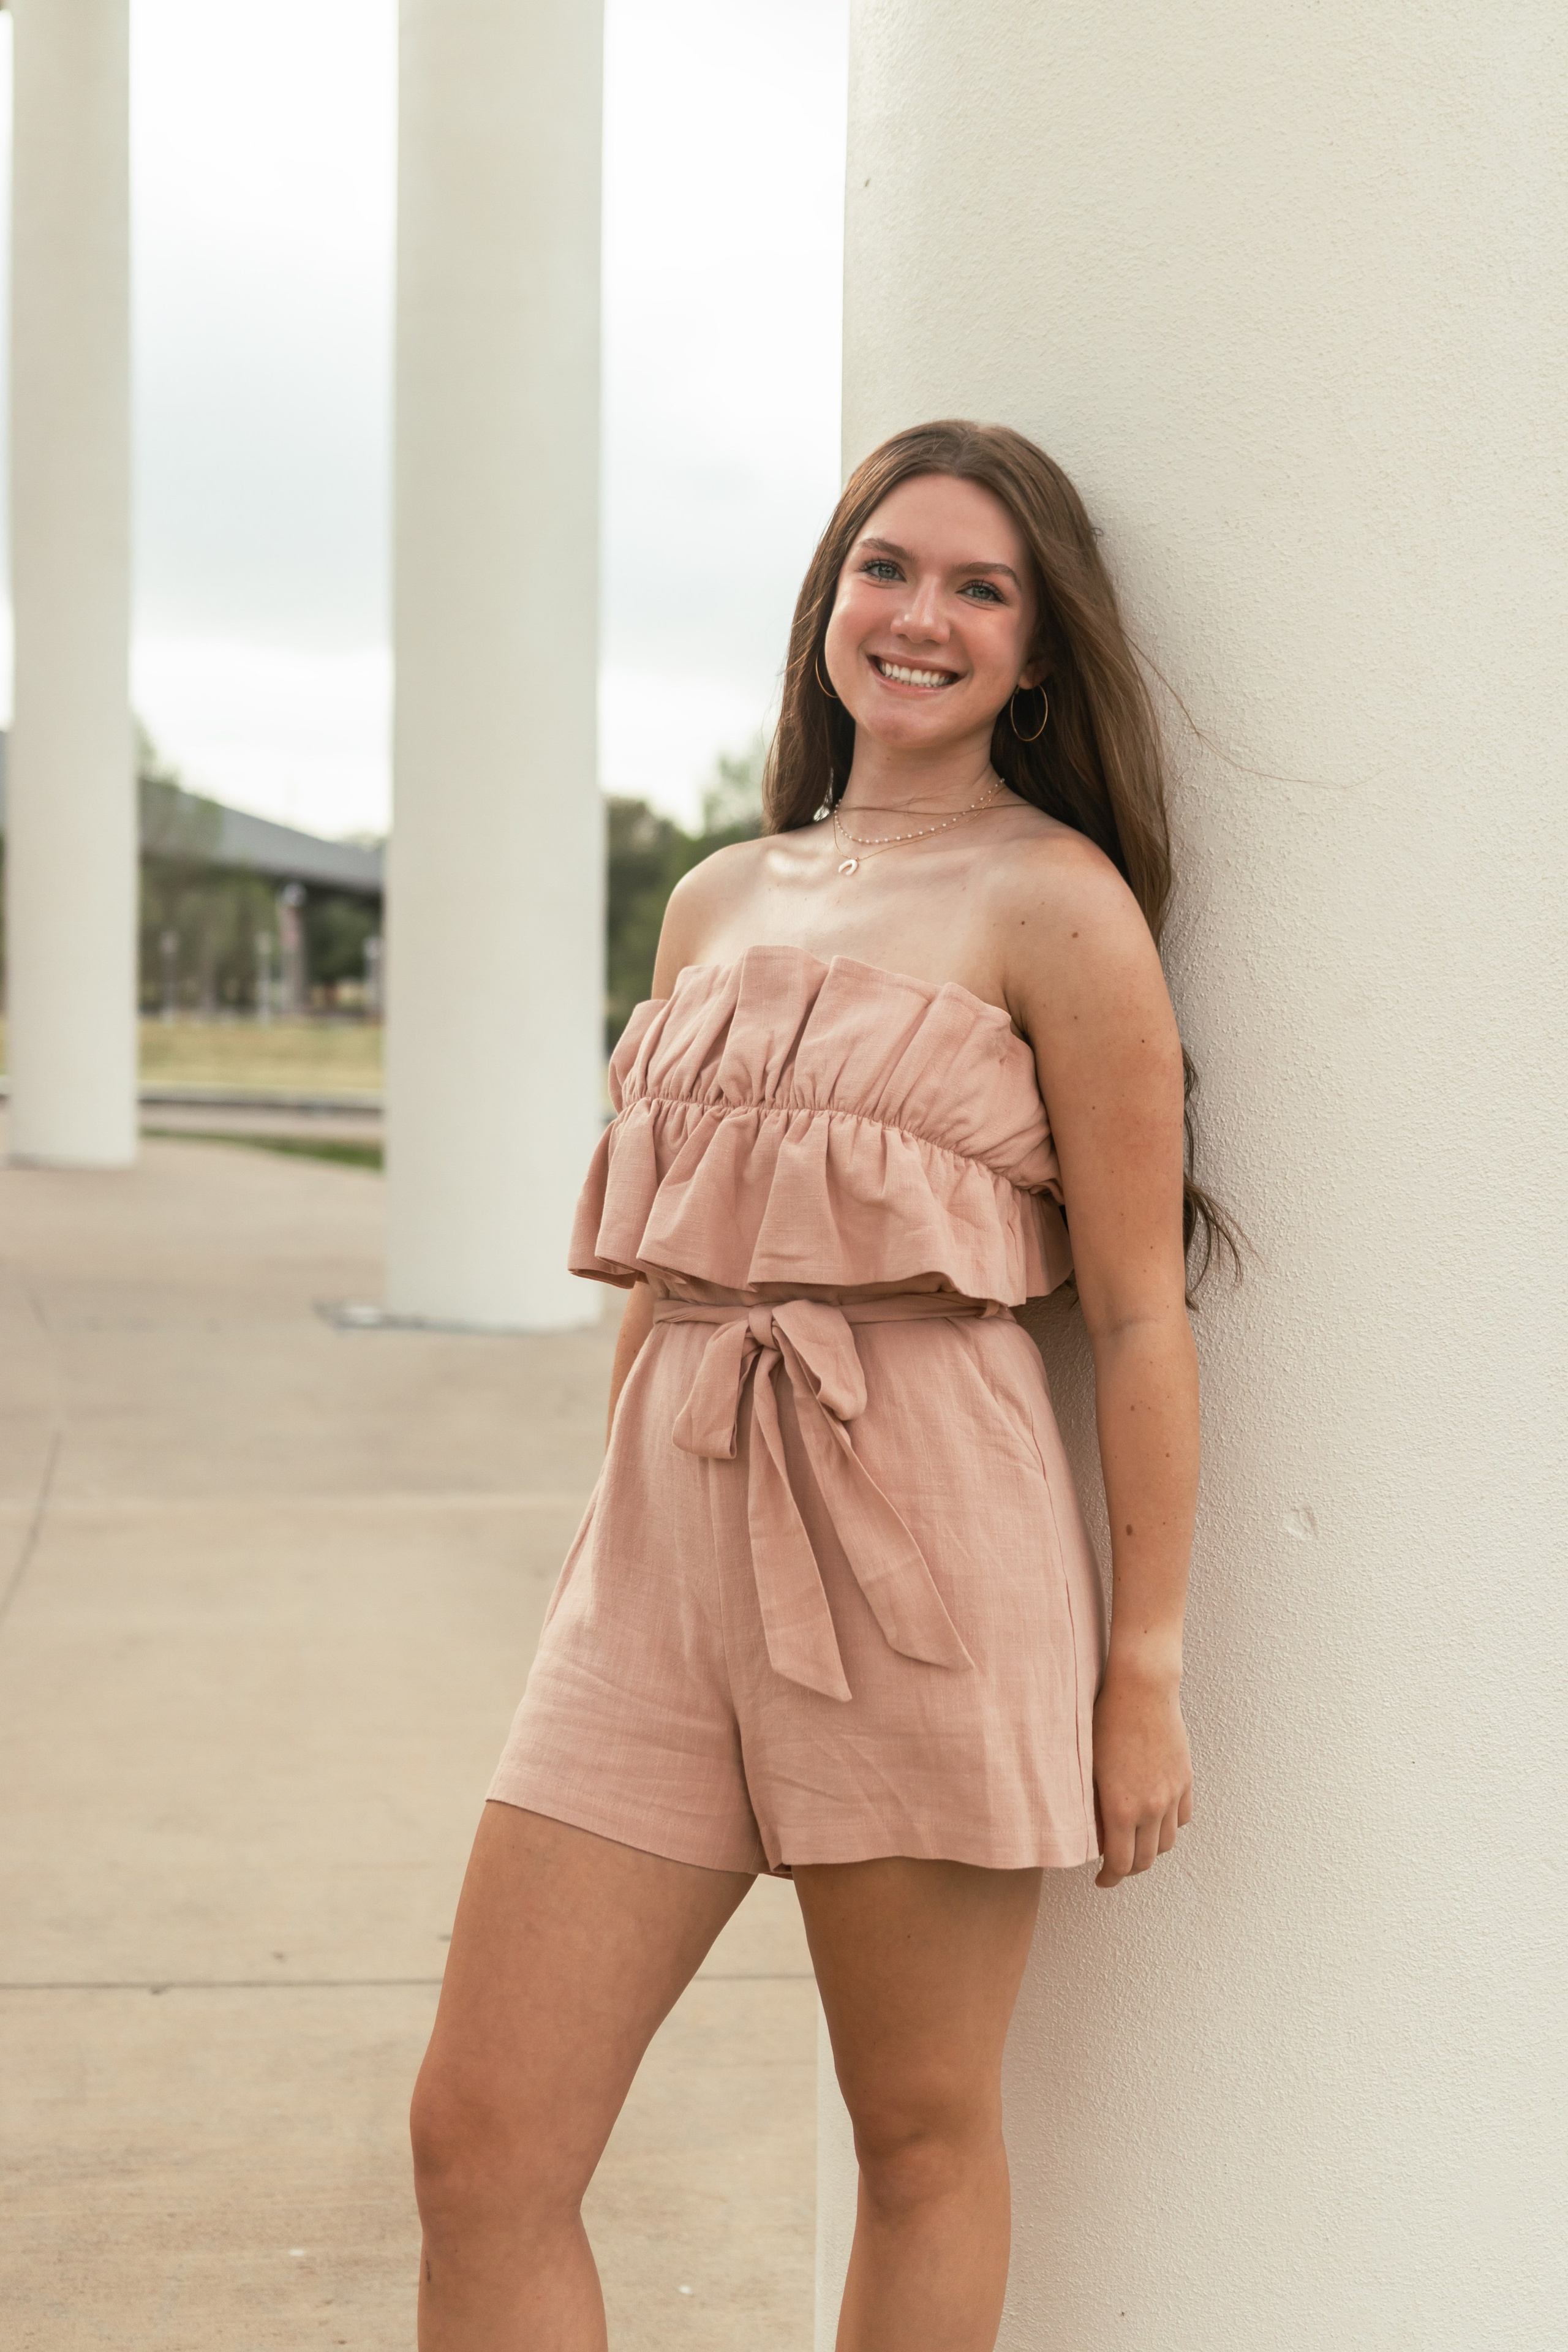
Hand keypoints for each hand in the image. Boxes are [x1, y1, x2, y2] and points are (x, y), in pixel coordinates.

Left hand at [1092, 1657, 1192, 1889]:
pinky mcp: (1185, 1779)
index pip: (1121, 1864)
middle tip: (1115, 1867)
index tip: (1101, 1879)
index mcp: (1122, 1808)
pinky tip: (1155, 1819)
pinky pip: (1182, 1818)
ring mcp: (1172, 1794)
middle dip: (1129, 1869)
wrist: (1141, 1689)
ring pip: (1166, 1842)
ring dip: (1150, 1849)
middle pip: (1145, 1860)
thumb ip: (1093, 1806)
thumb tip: (1093, 1834)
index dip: (1110, 1878)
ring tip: (1134, 1843)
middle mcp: (1151, 1807)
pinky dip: (1169, 1826)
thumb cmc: (1104, 1720)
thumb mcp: (1088, 1767)